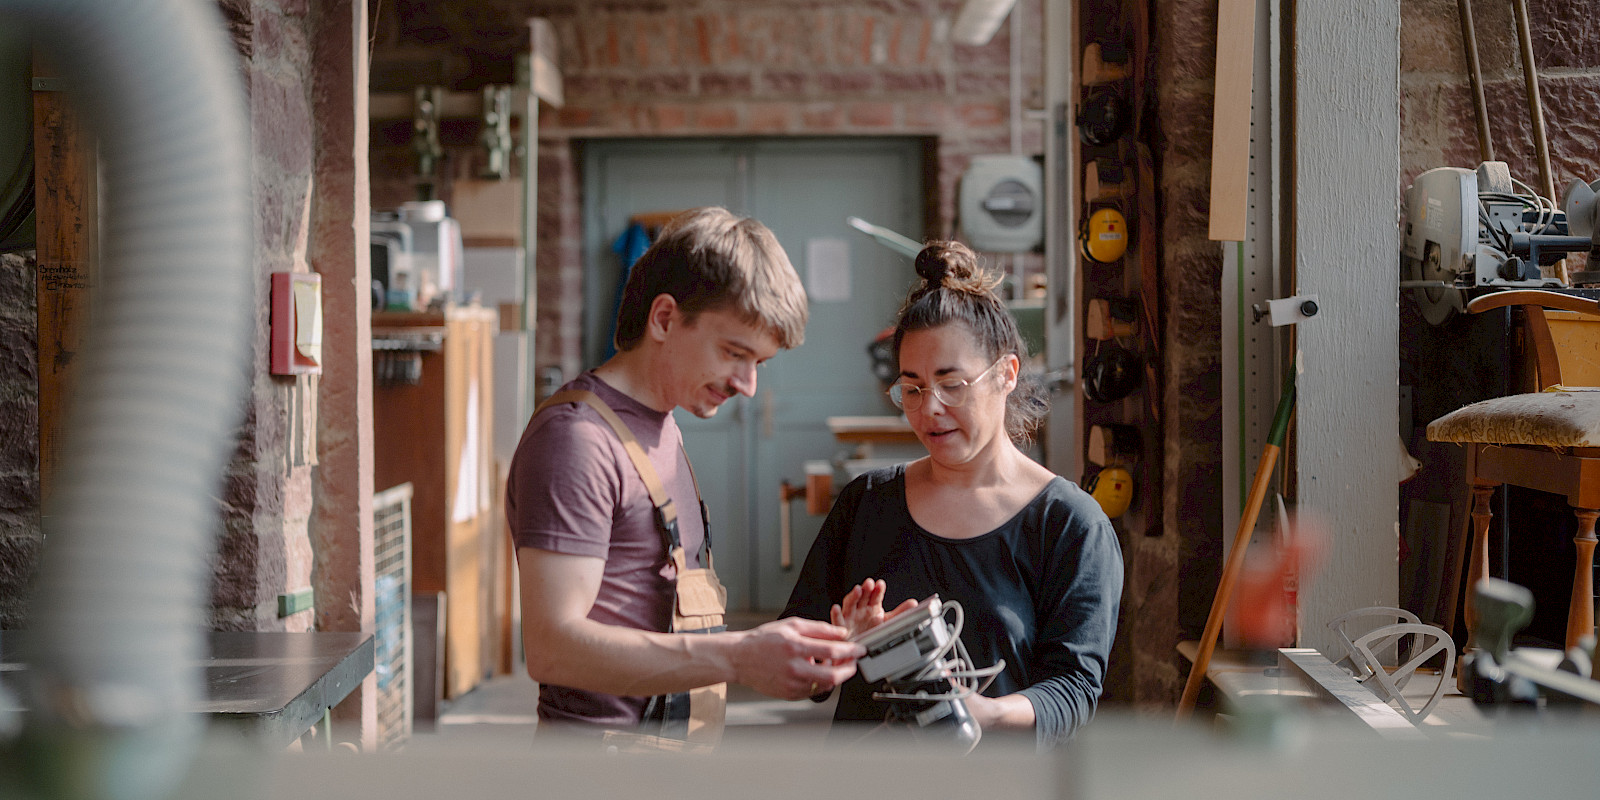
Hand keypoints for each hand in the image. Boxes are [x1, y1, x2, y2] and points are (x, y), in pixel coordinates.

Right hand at [730, 617, 863, 699]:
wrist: (740, 659)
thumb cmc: (764, 640)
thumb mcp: (792, 625)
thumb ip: (819, 629)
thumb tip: (842, 633)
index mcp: (795, 647)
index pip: (831, 651)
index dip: (850, 650)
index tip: (860, 649)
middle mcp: (794, 669)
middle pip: (832, 676)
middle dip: (848, 670)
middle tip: (853, 662)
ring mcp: (791, 685)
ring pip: (824, 685)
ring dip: (835, 675)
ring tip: (833, 663)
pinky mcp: (789, 694)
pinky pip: (813, 691)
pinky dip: (820, 682)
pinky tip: (817, 671)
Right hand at [829, 578, 917, 637]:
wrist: (858, 651)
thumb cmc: (871, 634)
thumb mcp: (888, 623)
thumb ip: (900, 613)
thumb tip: (913, 604)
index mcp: (872, 607)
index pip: (875, 596)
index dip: (877, 590)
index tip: (880, 584)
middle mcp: (860, 610)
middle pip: (862, 597)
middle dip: (865, 589)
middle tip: (870, 583)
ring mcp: (850, 618)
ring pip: (849, 605)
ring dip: (852, 597)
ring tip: (857, 590)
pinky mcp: (841, 628)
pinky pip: (837, 621)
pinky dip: (836, 615)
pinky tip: (836, 608)